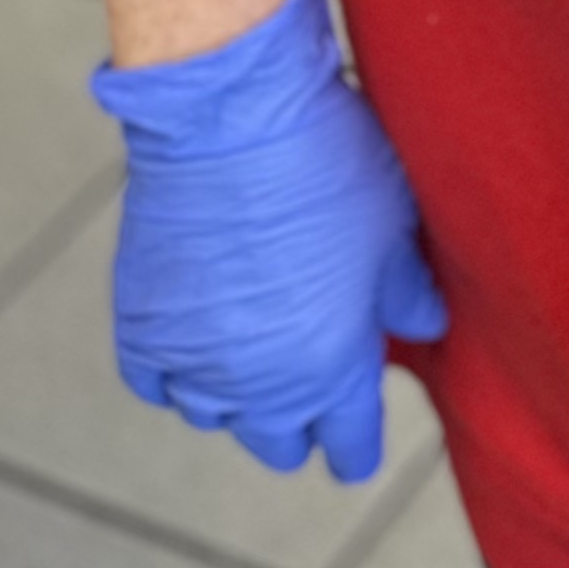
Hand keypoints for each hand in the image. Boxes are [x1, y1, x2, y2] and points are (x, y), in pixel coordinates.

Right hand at [92, 0, 444, 482]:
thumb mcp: (394, 226)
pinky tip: (199, 344)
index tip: (358, 447)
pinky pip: (157, 383)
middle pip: (277, 442)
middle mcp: (257, 383)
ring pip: (215, 414)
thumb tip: (428, 326)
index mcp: (330, 366)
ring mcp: (191, 360)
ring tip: (258, 356)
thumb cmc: (328, 165)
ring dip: (238, 397)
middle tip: (313, 388)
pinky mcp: (141, 328)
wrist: (230, 120)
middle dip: (299, 425)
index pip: (347, 443)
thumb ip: (410, 292)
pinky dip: (178, 372)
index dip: (357, 445)